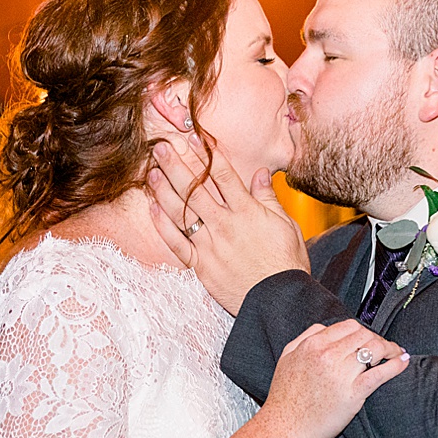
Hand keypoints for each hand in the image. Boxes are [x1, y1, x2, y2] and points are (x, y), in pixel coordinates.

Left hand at [145, 135, 308, 314]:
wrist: (278, 300)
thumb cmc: (286, 263)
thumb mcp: (285, 225)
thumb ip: (268, 198)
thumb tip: (260, 173)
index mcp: (247, 211)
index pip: (223, 175)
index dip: (207, 154)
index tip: (193, 138)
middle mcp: (225, 224)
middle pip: (195, 188)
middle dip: (176, 165)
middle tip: (160, 147)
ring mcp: (210, 245)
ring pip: (181, 212)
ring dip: (164, 190)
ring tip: (151, 172)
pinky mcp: (201, 266)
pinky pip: (177, 243)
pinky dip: (163, 225)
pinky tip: (153, 208)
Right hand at [259, 319, 410, 437]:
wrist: (284, 428)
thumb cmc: (285, 397)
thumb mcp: (287, 357)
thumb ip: (306, 337)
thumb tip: (326, 328)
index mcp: (313, 344)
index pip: (349, 326)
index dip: (363, 330)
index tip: (369, 338)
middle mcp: (328, 355)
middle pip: (364, 335)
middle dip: (378, 338)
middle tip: (385, 347)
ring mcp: (341, 374)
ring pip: (375, 349)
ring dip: (390, 349)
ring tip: (396, 353)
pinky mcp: (353, 394)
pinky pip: (380, 373)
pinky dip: (395, 365)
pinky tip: (402, 361)